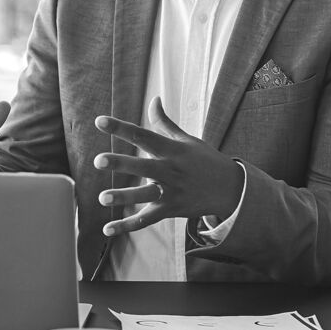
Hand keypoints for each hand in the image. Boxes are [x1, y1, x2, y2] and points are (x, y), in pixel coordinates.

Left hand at [93, 96, 242, 236]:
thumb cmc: (205, 161)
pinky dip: (126, 226)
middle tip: (98, 160)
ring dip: (124, 197)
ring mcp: (171, 192)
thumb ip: (164, 123)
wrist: (232, 189)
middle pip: (143, 166)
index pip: (143, 135)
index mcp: (171, 150)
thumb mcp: (187, 140)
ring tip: (102, 198)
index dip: (121, 128)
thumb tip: (154, 99)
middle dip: (121, 164)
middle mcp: (170, 170)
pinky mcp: (170, 210)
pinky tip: (107, 230)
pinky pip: (146, 220)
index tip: (100, 121)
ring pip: (145, 195)